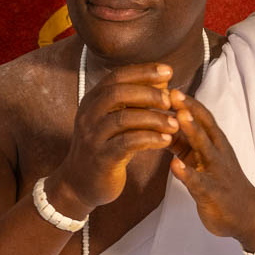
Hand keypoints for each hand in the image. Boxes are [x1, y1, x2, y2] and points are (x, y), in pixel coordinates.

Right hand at [48, 63, 178, 214]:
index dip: (143, 71)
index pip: (117, 77)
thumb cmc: (105, 147)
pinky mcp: (101, 158)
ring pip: (123, 119)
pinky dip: (149, 139)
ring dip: (153, 118)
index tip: (168, 71)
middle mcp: (89, 115)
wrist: (80, 183)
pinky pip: (126, 144)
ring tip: (175, 123)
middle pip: (117, 93)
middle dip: (148, 92)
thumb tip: (165, 82)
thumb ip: (135, 102)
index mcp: (93, 101)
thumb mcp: (117, 120)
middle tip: (171, 98)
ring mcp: (93, 137)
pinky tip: (166, 140)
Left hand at [167, 92, 254, 249]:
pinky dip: (187, 173)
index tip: (171, 87)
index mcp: (216, 144)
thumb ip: (185, 144)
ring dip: (192, 132)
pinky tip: (174, 166)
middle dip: (189, 109)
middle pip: (204, 126)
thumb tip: (163, 125)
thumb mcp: (204, 161)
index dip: (188, 102)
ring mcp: (216, 172)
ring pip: (204, 148)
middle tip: (172, 92)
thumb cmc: (224, 185)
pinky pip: (199, 182)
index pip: (203, 117)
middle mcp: (218, 154)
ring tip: (178, 117)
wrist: (248, 216)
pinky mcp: (212, 193)